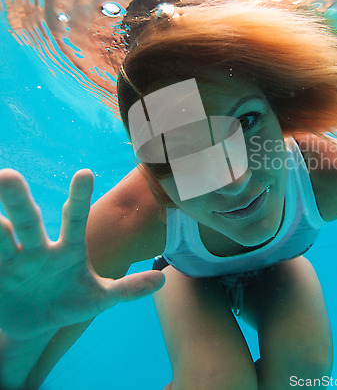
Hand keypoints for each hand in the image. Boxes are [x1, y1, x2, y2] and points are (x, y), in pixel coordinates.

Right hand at [0, 169, 164, 340]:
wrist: (38, 324)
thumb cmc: (73, 302)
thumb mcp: (100, 299)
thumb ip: (127, 289)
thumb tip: (160, 280)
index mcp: (69, 249)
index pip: (76, 218)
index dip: (80, 197)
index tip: (85, 173)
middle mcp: (39, 248)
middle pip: (29, 220)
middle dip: (18, 200)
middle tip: (7, 176)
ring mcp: (14, 261)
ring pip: (2, 237)